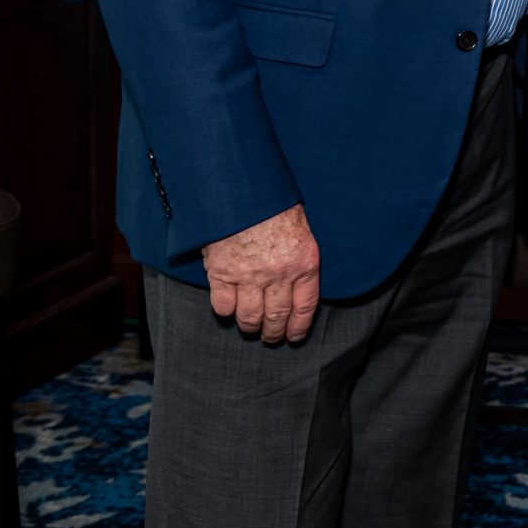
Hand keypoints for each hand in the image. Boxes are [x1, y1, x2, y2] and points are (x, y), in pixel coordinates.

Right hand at [204, 204, 320, 344]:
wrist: (242, 190)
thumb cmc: (274, 205)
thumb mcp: (301, 229)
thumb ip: (299, 258)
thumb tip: (297, 283)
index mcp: (304, 262)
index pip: (305, 306)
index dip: (299, 326)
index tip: (294, 336)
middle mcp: (279, 274)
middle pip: (277, 316)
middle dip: (274, 332)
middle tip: (271, 337)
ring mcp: (249, 276)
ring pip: (250, 316)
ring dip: (250, 326)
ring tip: (250, 328)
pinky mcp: (222, 273)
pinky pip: (223, 305)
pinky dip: (225, 311)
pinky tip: (228, 309)